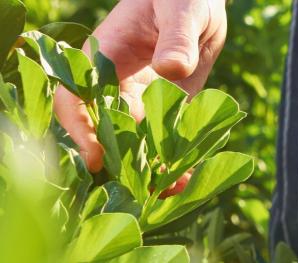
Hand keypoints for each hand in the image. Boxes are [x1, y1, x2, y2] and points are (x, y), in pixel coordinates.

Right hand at [53, 0, 225, 173]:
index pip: (76, 101)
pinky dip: (176, 157)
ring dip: (151, 166)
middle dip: (122, 160)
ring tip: (172, 186)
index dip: (82, 131)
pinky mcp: (172, 106)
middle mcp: (117, 85)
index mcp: (102, 60)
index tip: (98, 157)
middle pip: (108, 131)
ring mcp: (144, 98)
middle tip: (144, 186)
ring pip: (139, 141)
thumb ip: (176, 39)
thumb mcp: (180, 11)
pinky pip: (169, 137)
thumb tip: (171, 69)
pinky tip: (188, 177)